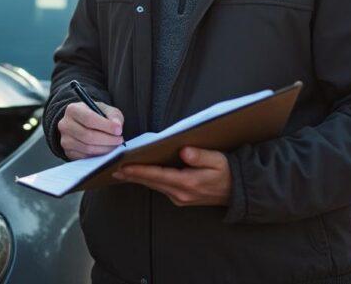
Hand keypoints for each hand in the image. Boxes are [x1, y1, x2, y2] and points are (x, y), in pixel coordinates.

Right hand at [57, 101, 124, 159]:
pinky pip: (85, 157)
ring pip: (87, 148)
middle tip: (120, 140)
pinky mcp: (68, 152)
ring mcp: (65, 140)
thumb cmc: (95, 115)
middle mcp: (65, 124)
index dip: (105, 126)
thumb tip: (117, 126)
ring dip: (105, 149)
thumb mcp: (106, 109)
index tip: (119, 130)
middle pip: (88, 136)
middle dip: (107, 139)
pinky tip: (106, 150)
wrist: (82, 123)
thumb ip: (113, 116)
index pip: (89, 119)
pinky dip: (99, 155)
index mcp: (73, 109)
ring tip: (115, 145)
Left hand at [112, 147, 230, 206]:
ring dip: (137, 178)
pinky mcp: (180, 198)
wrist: (239, 191)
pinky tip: (138, 174)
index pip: (157, 175)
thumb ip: (200, 156)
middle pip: (150, 182)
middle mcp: (181, 193)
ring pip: (153, 186)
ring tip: (120, 170)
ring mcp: (180, 198)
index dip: (139, 170)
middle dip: (131, 175)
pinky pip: (160, 187)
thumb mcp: (218, 160)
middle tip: (112, 168)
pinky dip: (148, 180)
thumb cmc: (228, 172)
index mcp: (188, 183)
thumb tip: (183, 152)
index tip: (123, 166)